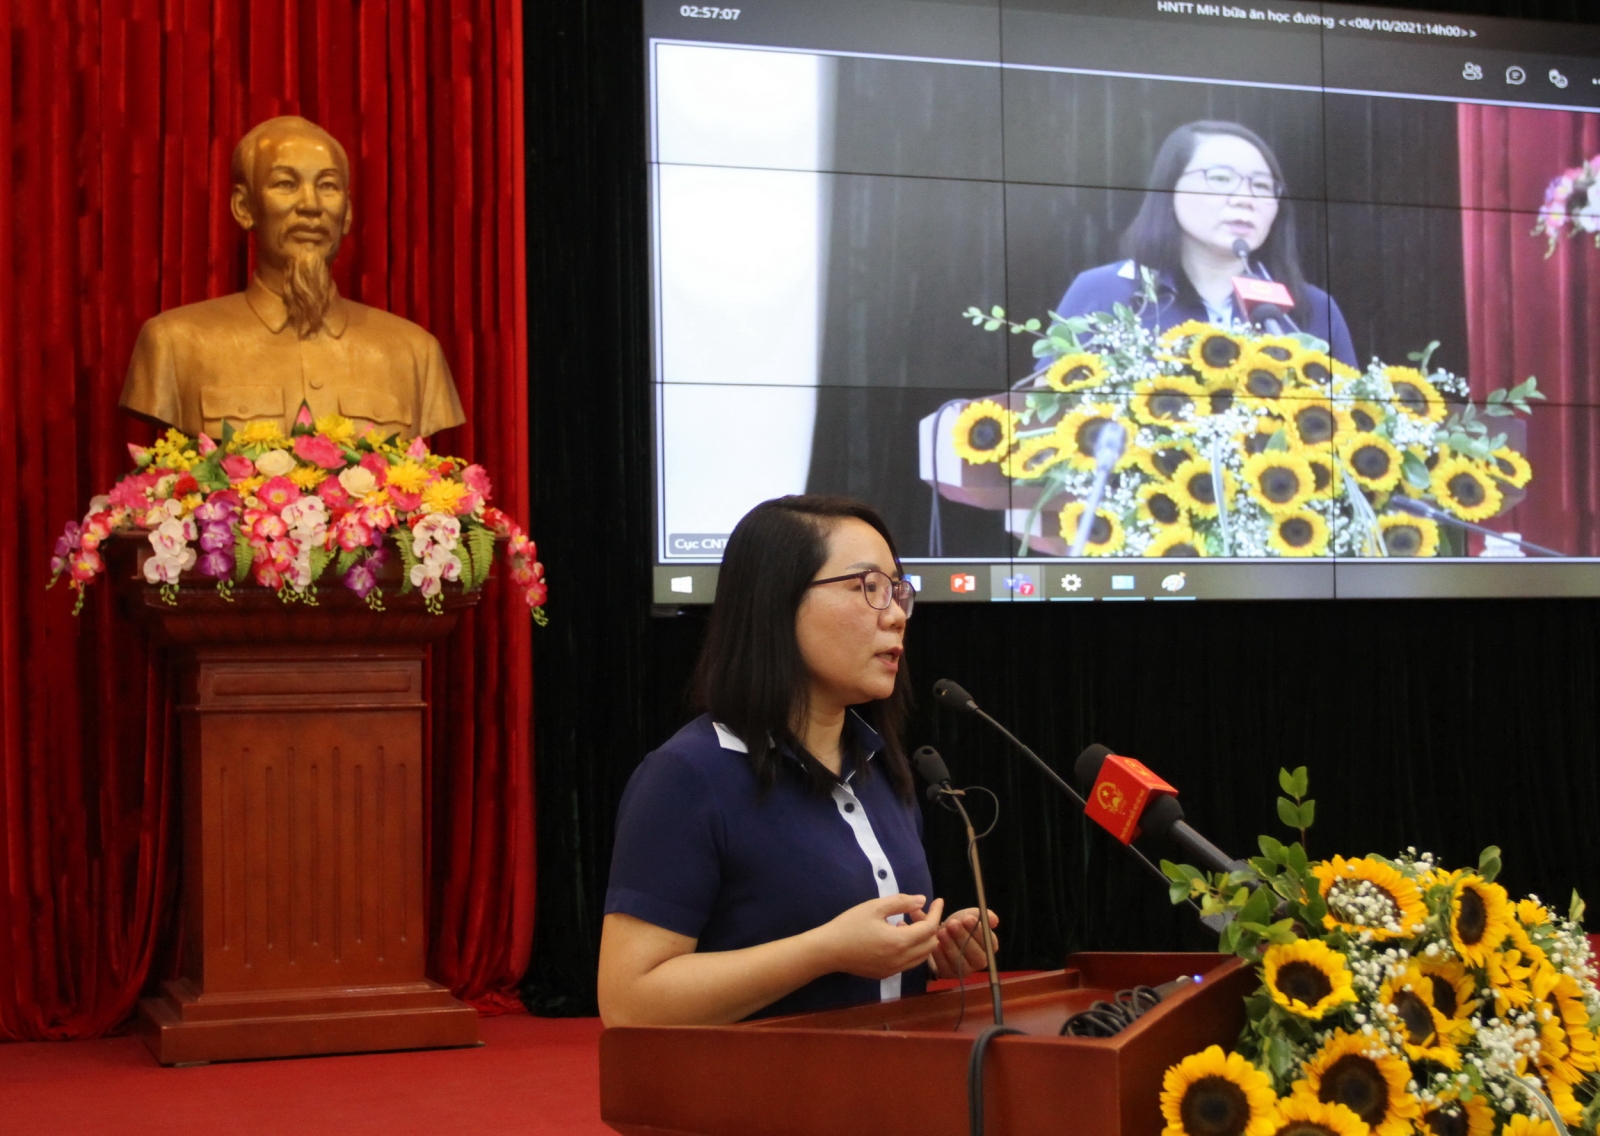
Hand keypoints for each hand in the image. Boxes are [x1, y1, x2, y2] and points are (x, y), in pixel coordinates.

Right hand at [816, 894, 944, 980]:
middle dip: (929, 925)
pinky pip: (909, 962)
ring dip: (921, 938)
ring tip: (904, 923)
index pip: (930, 928)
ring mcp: (894, 970)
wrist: (828, 950)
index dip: (936, 913)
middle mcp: (901, 960)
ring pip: (921, 956)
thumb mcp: (875, 907)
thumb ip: (902, 902)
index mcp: (900, 942)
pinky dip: (911, 949)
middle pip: (930, 944)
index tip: (938, 900)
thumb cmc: (850, 925)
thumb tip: (922, 901)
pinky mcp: (886, 974)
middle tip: (915, 911)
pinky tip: (895, 936)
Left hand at [914, 906, 999, 979]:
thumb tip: (994, 920)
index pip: (989, 943)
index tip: (967, 918)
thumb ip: (983, 915)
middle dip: (963, 938)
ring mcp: (965, 970)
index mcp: (988, 946)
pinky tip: (935, 946)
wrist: (939, 934)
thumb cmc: (958, 924)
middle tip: (952, 924)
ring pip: (961, 962)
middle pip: (977, 956)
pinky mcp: (950, 974)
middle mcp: (980, 961)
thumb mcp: (969, 915)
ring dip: (950, 946)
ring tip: (941, 932)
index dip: (979, 931)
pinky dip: (940, 956)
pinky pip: (946, 968)